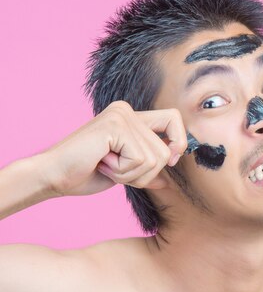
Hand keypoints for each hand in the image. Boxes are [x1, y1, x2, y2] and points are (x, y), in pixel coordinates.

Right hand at [41, 101, 186, 196]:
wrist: (53, 176)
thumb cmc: (84, 173)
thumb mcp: (124, 172)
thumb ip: (145, 170)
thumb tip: (167, 181)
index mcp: (131, 116)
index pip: (174, 119)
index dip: (178, 142)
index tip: (170, 161)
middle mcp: (127, 110)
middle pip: (165, 150)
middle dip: (145, 173)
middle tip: (116, 169)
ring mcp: (121, 115)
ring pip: (155, 158)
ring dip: (131, 174)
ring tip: (107, 165)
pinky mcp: (115, 126)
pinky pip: (139, 160)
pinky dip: (122, 172)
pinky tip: (102, 162)